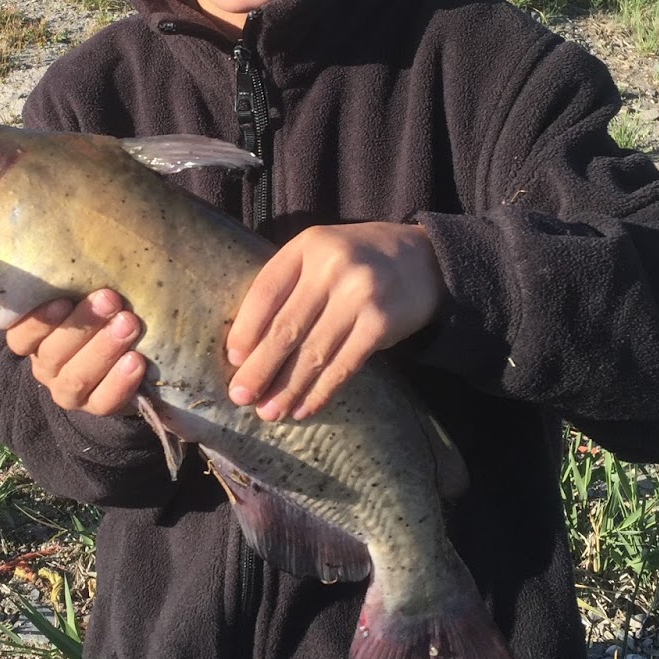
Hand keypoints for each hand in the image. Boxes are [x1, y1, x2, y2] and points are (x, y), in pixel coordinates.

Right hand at [7, 288, 144, 415]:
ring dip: (103, 349)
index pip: (20, 335)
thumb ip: (76, 282)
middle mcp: (46, 366)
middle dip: (83, 325)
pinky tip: (136, 361)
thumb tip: (93, 246)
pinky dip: (120, 383)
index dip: (39, 321)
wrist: (119, 359)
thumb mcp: (80, 296)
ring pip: (77, 377)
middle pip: (53, 353)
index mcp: (33, 339)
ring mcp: (68, 391)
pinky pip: (103, 401)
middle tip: (110, 299)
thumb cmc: (95, 313)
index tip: (63, 300)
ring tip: (129, 325)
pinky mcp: (95, 407)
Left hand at [225, 222, 443, 421]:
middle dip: (260, 368)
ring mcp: (359, 296)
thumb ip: (290, 284)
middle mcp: (332, 267)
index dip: (246, 329)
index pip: (266, 291)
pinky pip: (343, 366)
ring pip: (313, 353)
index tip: (233, 359)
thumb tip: (249, 345)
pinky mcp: (381, 325)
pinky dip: (320, 392)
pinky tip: (302, 409)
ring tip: (268, 412)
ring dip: (287, 388)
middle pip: (285, 328)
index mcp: (308, 245)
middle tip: (240, 396)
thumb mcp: (321, 253)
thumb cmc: (358, 260)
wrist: (425, 260)